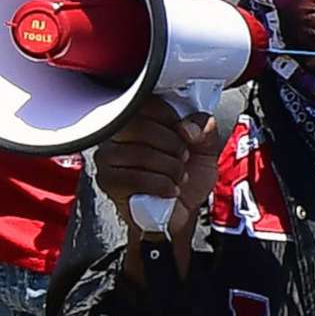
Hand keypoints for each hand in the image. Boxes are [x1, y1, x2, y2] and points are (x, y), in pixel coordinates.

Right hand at [96, 94, 220, 247]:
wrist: (181, 213)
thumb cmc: (187, 176)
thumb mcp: (206, 148)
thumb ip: (205, 129)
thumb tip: (188, 127)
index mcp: (140, 119)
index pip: (143, 102)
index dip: (169, 115)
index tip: (185, 131)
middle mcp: (117, 135)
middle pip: (138, 126)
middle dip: (171, 144)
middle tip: (184, 157)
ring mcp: (108, 158)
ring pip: (138, 153)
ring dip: (170, 167)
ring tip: (179, 176)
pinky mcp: (107, 181)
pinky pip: (133, 177)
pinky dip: (161, 184)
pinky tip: (170, 190)